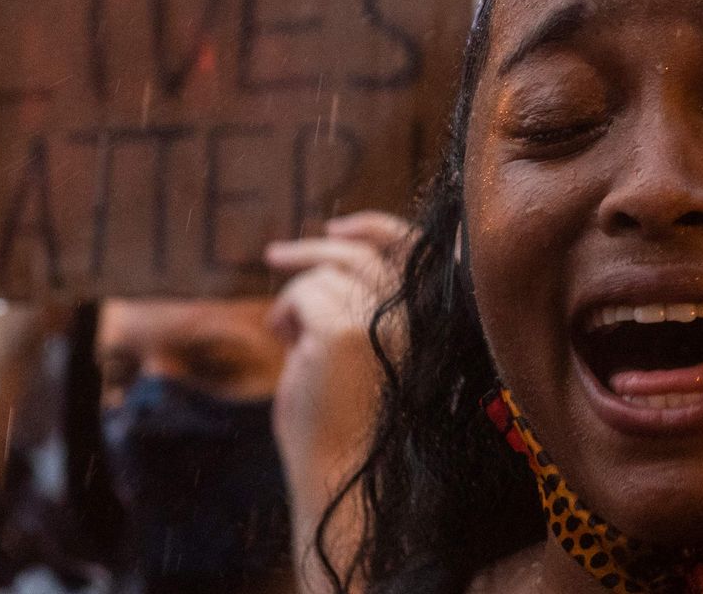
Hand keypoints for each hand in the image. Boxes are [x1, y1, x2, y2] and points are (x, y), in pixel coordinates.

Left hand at [265, 211, 411, 508]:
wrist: (344, 476)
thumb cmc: (344, 424)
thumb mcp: (358, 352)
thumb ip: (357, 306)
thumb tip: (327, 257)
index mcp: (428, 321)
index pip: (409, 250)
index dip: (373, 228)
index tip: (336, 225)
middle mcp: (413, 317)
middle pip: (359, 254)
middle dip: (314, 248)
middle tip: (274, 255)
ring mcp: (381, 322)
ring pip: (325, 274)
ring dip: (296, 298)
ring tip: (287, 335)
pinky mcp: (343, 333)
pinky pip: (303, 294)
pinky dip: (286, 313)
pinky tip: (284, 340)